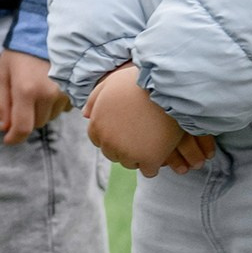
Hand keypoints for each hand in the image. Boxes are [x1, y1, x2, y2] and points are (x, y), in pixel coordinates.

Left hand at [0, 49, 68, 143]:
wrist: (45, 33)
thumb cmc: (20, 52)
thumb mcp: (2, 74)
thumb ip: (2, 102)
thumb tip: (5, 127)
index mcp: (26, 91)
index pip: (23, 127)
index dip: (14, 138)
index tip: (8, 140)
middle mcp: (48, 95)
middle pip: (37, 124)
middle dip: (26, 118)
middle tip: (20, 100)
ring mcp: (64, 93)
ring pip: (50, 117)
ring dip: (40, 112)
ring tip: (35, 90)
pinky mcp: (75, 90)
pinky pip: (62, 109)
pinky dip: (53, 105)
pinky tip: (48, 89)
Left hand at [82, 61, 198, 175]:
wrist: (166, 87)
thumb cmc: (138, 81)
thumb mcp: (110, 83)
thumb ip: (94, 99)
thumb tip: (85, 115)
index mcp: (97, 125)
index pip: (98, 140)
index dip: (113, 134)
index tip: (126, 128)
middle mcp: (109, 142)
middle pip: (113, 154)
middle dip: (125, 146)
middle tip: (141, 134)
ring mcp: (129, 153)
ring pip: (131, 163)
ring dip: (139, 156)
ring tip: (152, 140)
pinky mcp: (150, 159)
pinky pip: (149, 171)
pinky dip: (154, 164)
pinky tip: (161, 151)